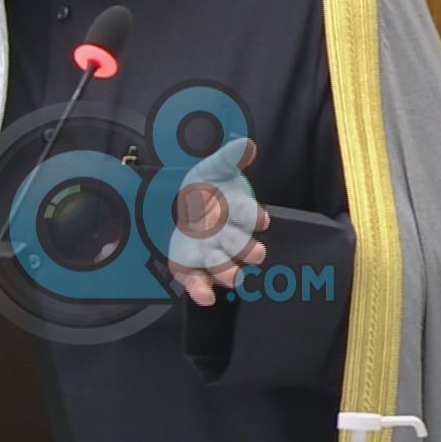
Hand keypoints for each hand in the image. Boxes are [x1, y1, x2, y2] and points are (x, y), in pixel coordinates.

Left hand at [167, 137, 270, 306]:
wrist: (180, 205)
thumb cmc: (206, 187)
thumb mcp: (214, 167)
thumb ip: (229, 157)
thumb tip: (247, 144)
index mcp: (235, 211)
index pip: (249, 214)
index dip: (254, 217)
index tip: (260, 219)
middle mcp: (227, 236)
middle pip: (239, 245)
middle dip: (247, 249)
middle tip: (256, 254)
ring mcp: (210, 254)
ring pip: (223, 266)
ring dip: (228, 272)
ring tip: (234, 277)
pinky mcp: (191, 267)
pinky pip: (197, 281)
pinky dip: (201, 290)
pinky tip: (204, 296)